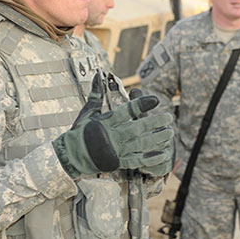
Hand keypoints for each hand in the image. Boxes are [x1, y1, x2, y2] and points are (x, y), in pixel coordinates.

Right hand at [54, 74, 173, 177]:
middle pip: (136, 129)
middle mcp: (111, 136)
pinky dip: (150, 159)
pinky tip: (162, 154)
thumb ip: (96, 94)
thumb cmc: (80, 131)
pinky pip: (136, 161)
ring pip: (139, 145)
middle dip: (154, 123)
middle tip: (169, 117)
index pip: (125, 112)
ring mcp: (115, 151)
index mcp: (105, 122)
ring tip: (170, 133)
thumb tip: (99, 75)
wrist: (70, 156)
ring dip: (156, 139)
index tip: (155, 99)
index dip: (141, 105)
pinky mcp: (117, 163)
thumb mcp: (87, 112)